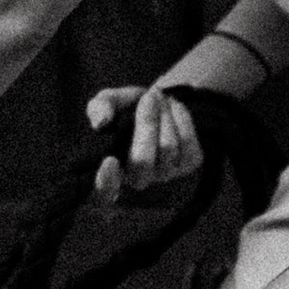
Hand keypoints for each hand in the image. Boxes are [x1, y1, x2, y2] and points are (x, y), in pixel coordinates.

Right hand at [87, 80, 201, 204]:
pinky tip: (174, 107)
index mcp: (112, 168)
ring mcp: (165, 173)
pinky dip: (181, 117)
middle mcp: (138, 178)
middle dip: (146, 123)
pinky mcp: (189, 163)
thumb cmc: (126, 106)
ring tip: (159, 97)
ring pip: (167, 146)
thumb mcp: (109, 101)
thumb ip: (100, 108)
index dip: (106, 182)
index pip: (104, 192)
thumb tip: (101, 122)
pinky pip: (187, 140)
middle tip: (148, 97)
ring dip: (164, 114)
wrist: (161, 102)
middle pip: (142, 161)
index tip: (109, 160)